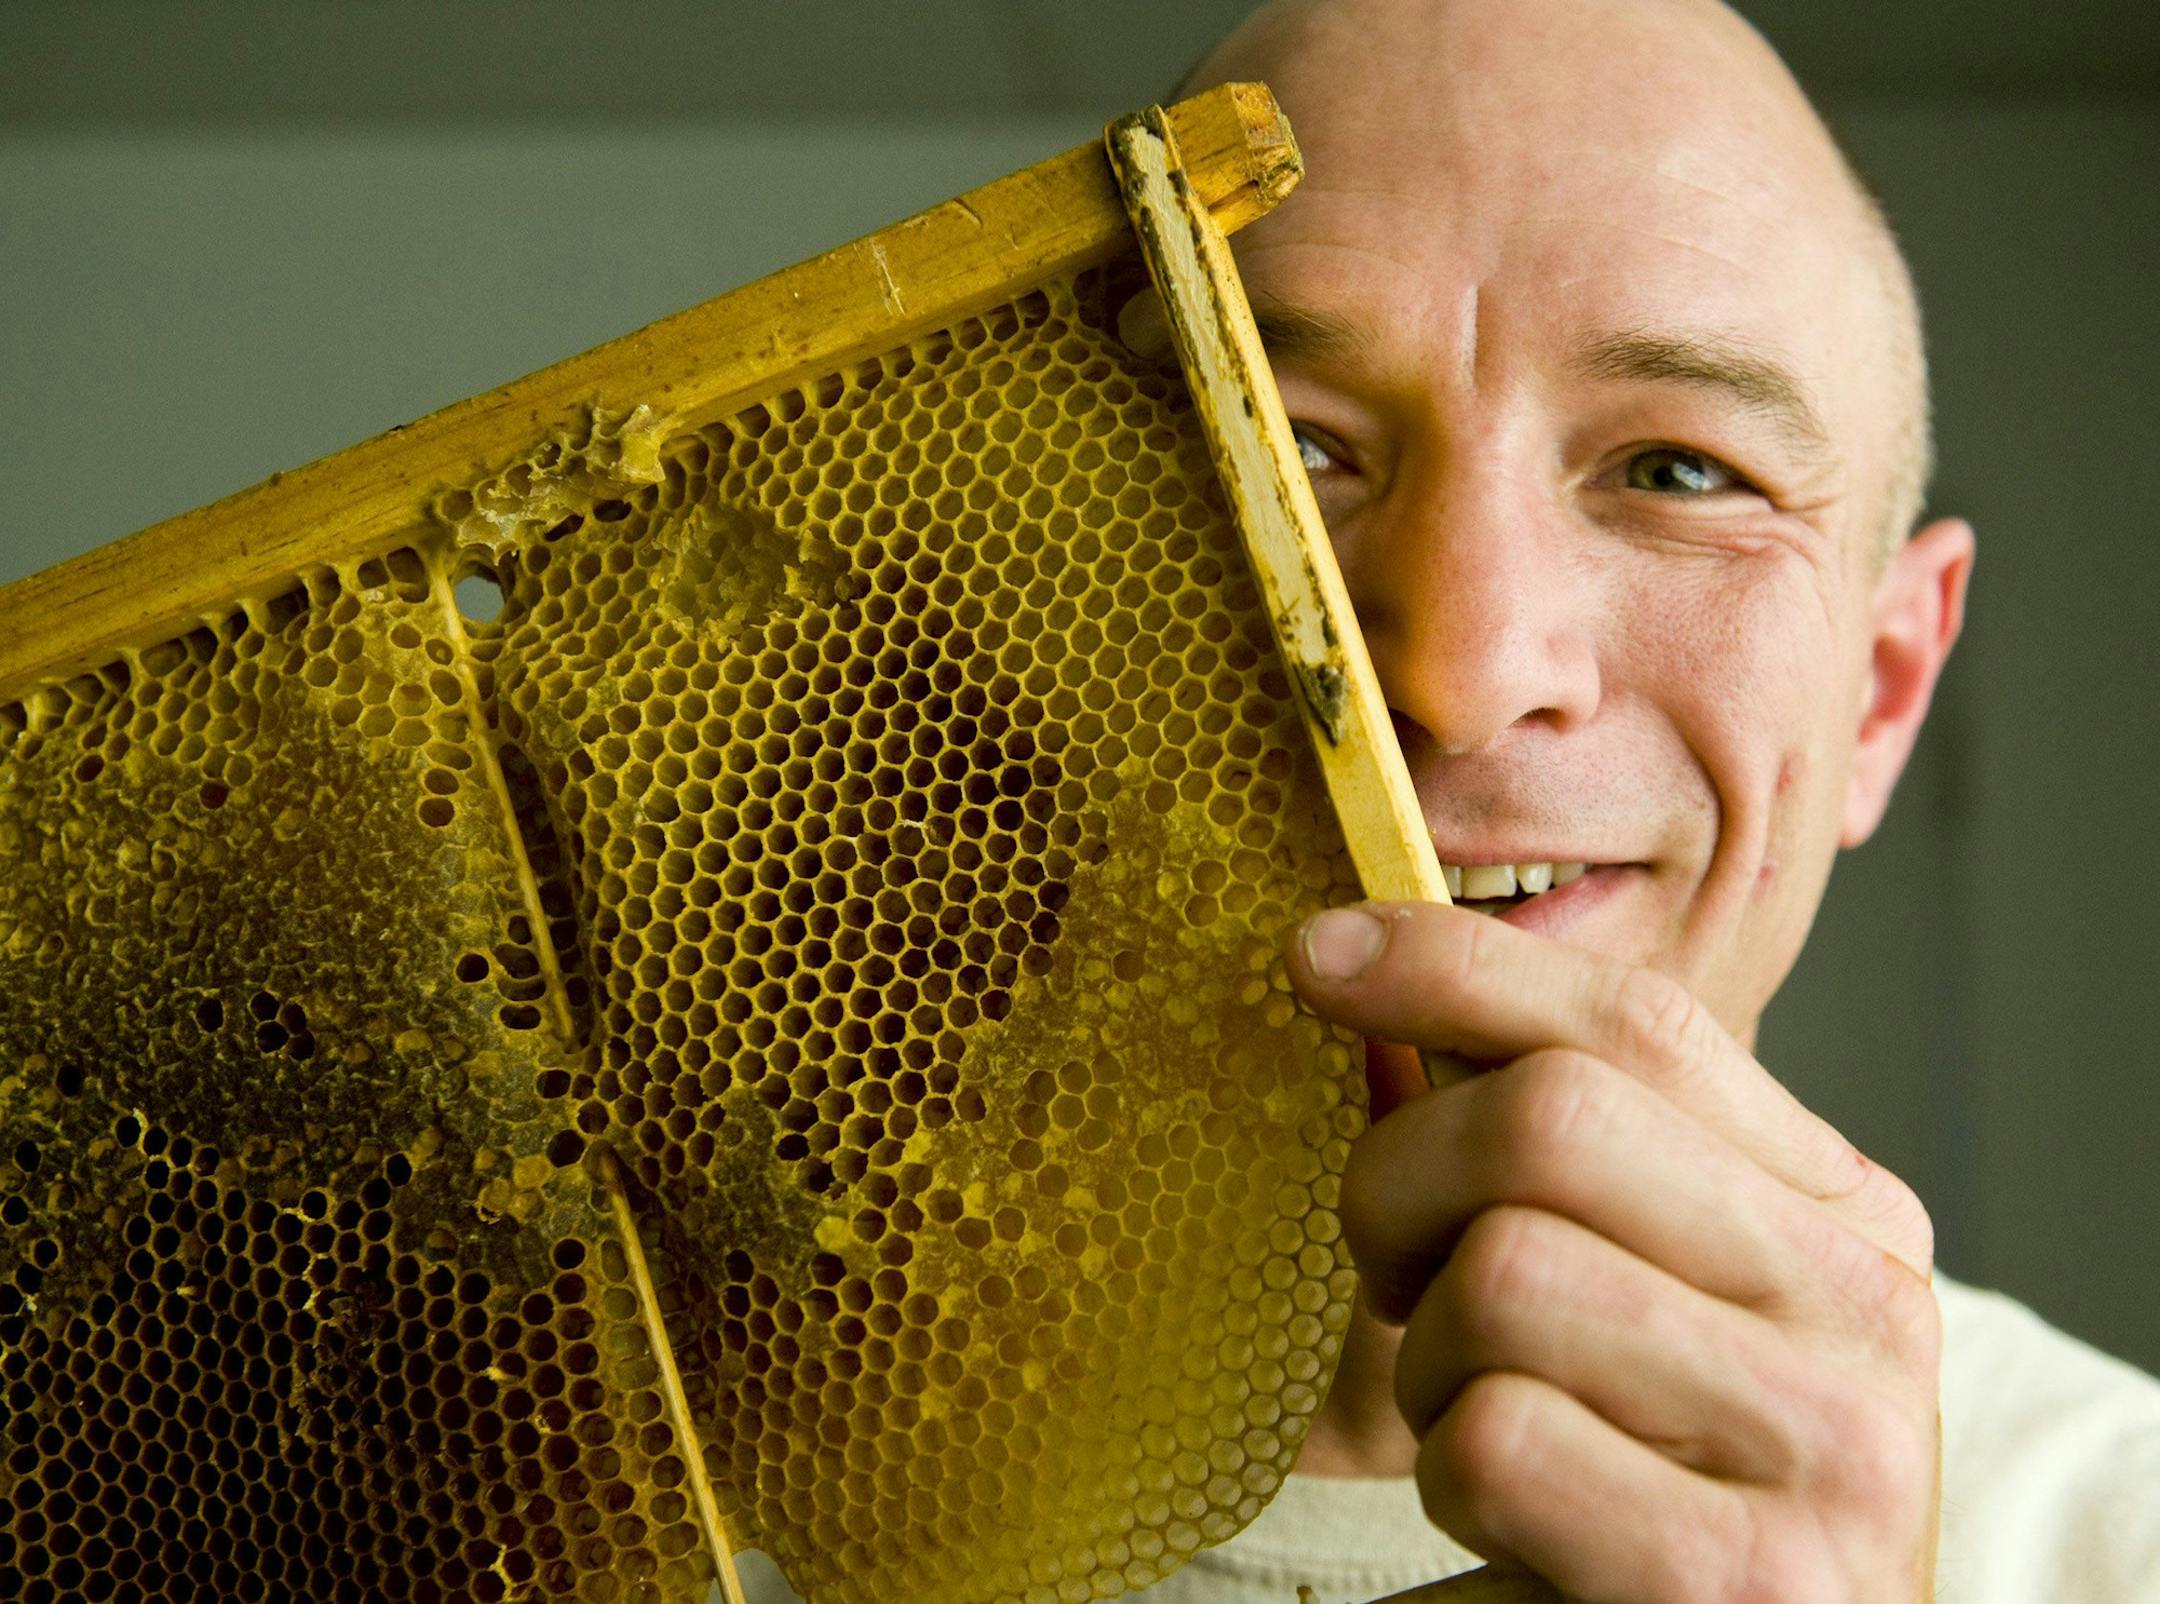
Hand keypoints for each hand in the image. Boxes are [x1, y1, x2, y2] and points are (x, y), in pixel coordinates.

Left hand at [1289, 901, 1941, 1603]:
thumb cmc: (1637, 1488)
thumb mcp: (1621, 1290)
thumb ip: (1543, 1147)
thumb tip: (1358, 963)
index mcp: (1844, 1218)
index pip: (1639, 1026)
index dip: (1456, 966)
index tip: (1317, 954)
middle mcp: (1868, 1315)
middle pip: (1549, 1119)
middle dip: (1401, 1186)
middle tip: (1394, 1278)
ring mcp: (1829, 1455)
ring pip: (1503, 1276)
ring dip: (1430, 1367)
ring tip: (1481, 1426)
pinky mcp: (1740, 1584)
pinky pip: (1495, 1440)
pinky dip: (1452, 1483)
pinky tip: (1511, 1530)